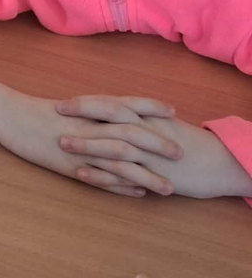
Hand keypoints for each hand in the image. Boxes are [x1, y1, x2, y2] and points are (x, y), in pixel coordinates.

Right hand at [0, 75, 179, 196]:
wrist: (5, 114)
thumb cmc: (32, 109)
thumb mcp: (64, 107)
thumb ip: (87, 112)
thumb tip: (110, 116)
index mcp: (85, 107)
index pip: (124, 103)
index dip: (149, 106)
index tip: (172, 111)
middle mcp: (86, 125)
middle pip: (129, 133)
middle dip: (157, 143)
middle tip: (178, 154)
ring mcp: (78, 145)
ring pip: (119, 161)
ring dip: (145, 175)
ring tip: (167, 188)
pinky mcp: (67, 163)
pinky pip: (98, 178)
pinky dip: (119, 187)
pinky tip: (135, 195)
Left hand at [59, 99, 251, 198]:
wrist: (221, 163)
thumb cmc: (188, 143)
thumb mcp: (162, 126)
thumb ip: (138, 120)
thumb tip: (111, 116)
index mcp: (147, 117)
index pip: (112, 104)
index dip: (87, 103)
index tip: (63, 103)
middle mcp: (147, 131)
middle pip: (110, 117)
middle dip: (81, 115)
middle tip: (55, 114)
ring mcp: (149, 153)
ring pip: (114, 145)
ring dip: (87, 144)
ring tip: (63, 143)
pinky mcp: (154, 174)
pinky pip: (123, 174)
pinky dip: (101, 174)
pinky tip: (80, 174)